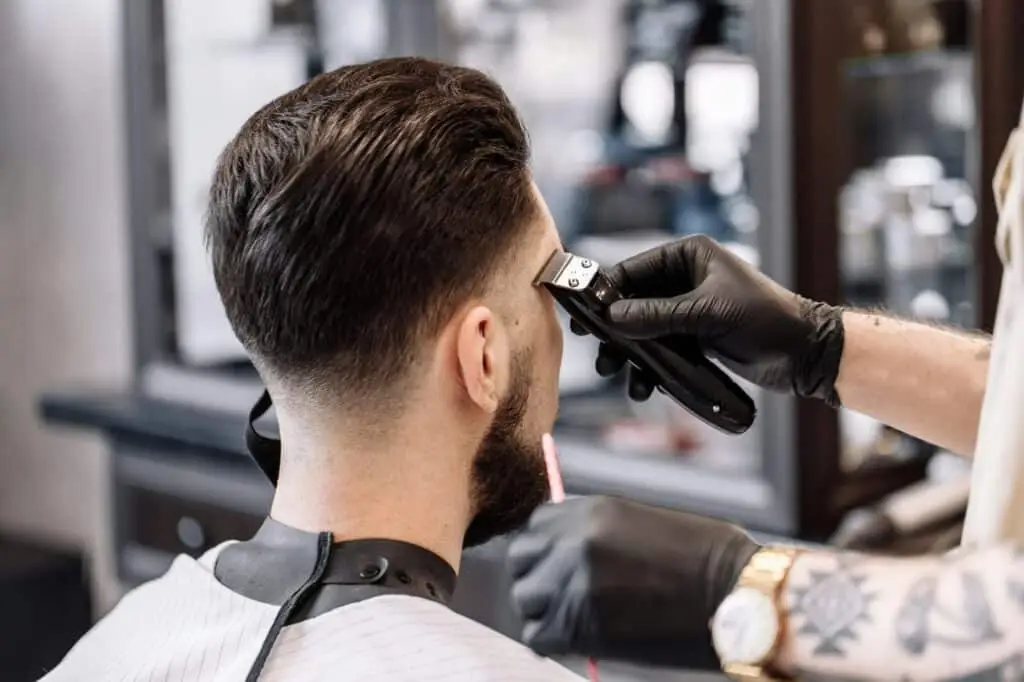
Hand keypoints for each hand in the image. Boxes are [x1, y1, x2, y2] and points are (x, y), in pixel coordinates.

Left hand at [507, 496, 759, 669]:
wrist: (736, 594)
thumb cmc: (706, 559)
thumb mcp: (642, 523)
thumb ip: (596, 532)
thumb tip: (562, 553)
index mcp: (591, 510)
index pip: (536, 525)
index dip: (545, 548)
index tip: (557, 564)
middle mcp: (575, 540)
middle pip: (521, 559)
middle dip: (537, 576)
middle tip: (561, 596)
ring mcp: (573, 581)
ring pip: (525, 598)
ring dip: (543, 610)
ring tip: (573, 619)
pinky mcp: (580, 624)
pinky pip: (538, 635)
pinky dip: (552, 641)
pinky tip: (577, 639)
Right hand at [579, 235, 844, 405]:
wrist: (805, 354)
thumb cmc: (766, 320)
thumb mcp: (708, 314)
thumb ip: (658, 315)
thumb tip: (613, 316)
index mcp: (688, 255)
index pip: (633, 269)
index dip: (607, 292)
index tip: (587, 317)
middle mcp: (685, 277)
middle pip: (633, 302)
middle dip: (616, 330)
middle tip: (600, 354)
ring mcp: (689, 307)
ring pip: (644, 328)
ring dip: (630, 353)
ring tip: (619, 374)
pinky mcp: (695, 335)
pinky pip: (661, 346)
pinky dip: (650, 364)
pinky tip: (645, 384)